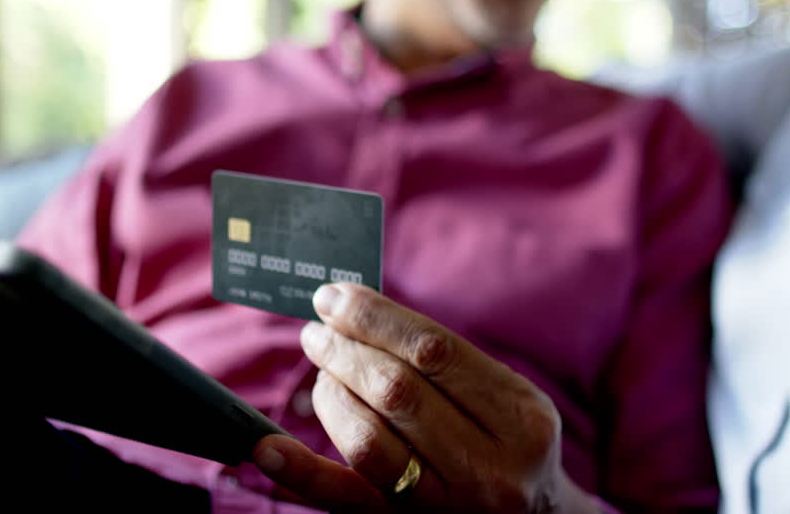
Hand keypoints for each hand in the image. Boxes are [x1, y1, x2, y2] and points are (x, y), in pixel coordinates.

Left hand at [255, 283, 598, 512]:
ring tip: (321, 373)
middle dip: (345, 349)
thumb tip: (358, 311)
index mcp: (521, 417)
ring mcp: (448, 506)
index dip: (376, 317)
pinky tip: (268, 448)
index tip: (335, 296)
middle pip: (397, 390)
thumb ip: (447, 362)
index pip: (434, 351)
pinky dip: (301, 472)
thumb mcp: (507, 400)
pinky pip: (346, 499)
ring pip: (367, 440)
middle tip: (317, 330)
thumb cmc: (508, 445)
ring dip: (330, 394)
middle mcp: (490, 467)